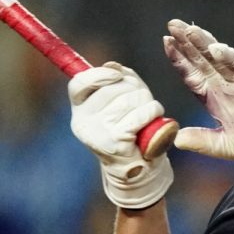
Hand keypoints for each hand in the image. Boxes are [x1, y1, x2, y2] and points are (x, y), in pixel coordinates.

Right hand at [68, 62, 173, 208]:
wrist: (138, 167)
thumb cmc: (132, 129)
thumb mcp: (121, 102)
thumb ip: (117, 81)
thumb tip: (113, 66)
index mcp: (80, 109)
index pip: (79, 83)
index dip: (99, 74)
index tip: (118, 74)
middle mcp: (82, 122)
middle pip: (111, 89)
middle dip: (135, 89)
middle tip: (144, 99)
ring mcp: (97, 133)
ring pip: (128, 100)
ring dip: (147, 101)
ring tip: (151, 110)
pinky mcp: (114, 143)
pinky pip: (138, 116)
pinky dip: (152, 112)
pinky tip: (155, 118)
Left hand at [163, 19, 233, 160]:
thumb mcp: (228, 146)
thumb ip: (203, 142)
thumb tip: (176, 139)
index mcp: (214, 96)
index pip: (192, 74)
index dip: (179, 60)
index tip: (166, 43)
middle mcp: (225, 84)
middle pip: (201, 60)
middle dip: (186, 42)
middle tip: (172, 23)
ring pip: (218, 58)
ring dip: (204, 43)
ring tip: (188, 28)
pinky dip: (229, 57)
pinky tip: (216, 48)